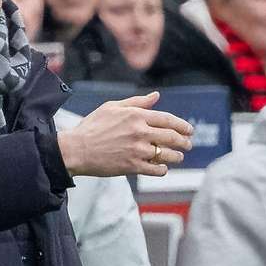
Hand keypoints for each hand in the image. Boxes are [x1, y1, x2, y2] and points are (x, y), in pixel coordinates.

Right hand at [57, 92, 193, 177]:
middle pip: (171, 137)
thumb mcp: (112, 107)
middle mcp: (139, 132)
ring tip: (178, 157)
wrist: (76, 149)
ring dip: (176, 156)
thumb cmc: (92, 126)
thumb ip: (137, 102)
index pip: (168, 119)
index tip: (189, 130)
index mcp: (136, 115)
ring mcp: (137, 150)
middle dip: (184, 142)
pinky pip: (156, 169)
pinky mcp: (132, 166)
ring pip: (166, 154)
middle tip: (188, 145)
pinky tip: (162, 168)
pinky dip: (163, 169)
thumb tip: (156, 96)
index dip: (182, 125)